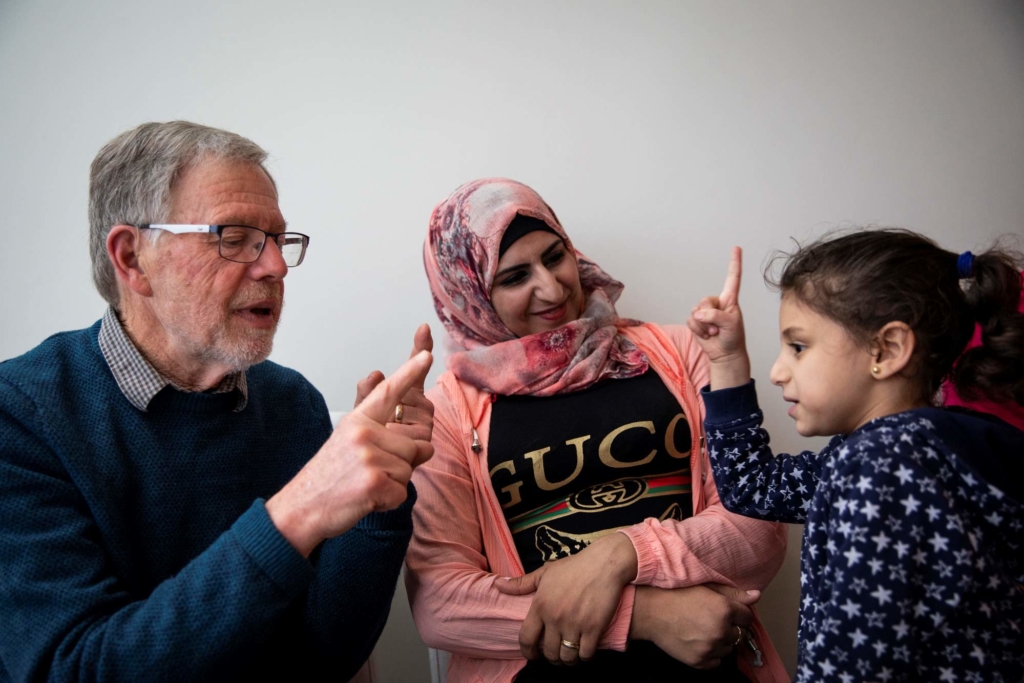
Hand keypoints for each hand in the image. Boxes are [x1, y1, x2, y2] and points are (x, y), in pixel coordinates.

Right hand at [267, 349, 433, 556]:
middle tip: (369, 472)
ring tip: (366, 485)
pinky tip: (367, 499)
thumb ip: (387, 438)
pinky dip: (389, 501)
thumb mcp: (352, 444)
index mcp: (359, 420)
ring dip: (394, 484)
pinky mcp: (374, 482)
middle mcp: (364, 433)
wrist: (303, 506)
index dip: (410, 372)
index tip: (427, 354)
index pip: (389, 392)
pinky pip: (402, 492)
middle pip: (414, 445)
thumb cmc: (331, 474)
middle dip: (402, 464)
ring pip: (409, 470)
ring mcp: (369, 457)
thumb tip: (425, 445)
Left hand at [354, 324, 434, 443]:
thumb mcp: (361, 413)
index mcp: (408, 394)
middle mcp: (422, 407)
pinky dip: (398, 448)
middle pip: (411, 402)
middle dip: (391, 416)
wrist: (366, 468)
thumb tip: (375, 373)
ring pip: (413, 424)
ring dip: (392, 436)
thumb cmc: (366, 439)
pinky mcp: (426, 446)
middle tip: (381, 428)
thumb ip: (366, 394)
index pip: (416, 370)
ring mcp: (426, 426)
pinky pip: (415, 443)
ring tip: (382, 444)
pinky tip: (389, 454)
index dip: (420, 347)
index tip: (422, 328)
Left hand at [494, 532, 637, 664]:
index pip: (526, 638)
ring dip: (568, 660)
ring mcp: (574, 624)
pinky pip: (585, 654)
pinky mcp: (594, 628)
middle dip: (551, 657)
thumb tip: (497, 584)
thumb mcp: (545, 572)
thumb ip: (520, 583)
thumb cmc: (574, 567)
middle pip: (548, 652)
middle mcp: (555, 617)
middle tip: (556, 654)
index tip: (533, 655)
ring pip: (566, 657)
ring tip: (570, 655)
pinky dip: (584, 656)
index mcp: (540, 605)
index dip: (527, 652)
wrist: (604, 563)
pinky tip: (584, 650)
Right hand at [629, 584, 758, 668]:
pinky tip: (697, 641)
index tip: (727, 612)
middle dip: (729, 627)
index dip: (738, 613)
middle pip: (739, 634)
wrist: (650, 612)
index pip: (747, 617)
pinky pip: (716, 662)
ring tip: (702, 630)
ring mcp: (710, 649)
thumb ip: (733, 593)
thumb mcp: (706, 587)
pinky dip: (710, 654)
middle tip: (711, 619)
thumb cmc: (676, 594)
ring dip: (720, 641)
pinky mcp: (700, 662)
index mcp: (725, 609)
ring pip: (727, 648)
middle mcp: (721, 631)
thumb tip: (756, 596)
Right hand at [686, 246, 750, 387]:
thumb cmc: (733, 338)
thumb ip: (716, 316)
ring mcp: (705, 312)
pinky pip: (690, 320)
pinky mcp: (696, 321)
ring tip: (714, 332)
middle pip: (705, 300)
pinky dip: (697, 330)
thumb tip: (698, 313)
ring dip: (703, 325)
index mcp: (730, 300)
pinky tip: (706, 335)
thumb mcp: (731, 325)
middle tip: (717, 328)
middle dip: (709, 315)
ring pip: (696, 311)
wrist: (724, 355)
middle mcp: (717, 303)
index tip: (736, 248)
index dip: (734, 263)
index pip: (733, 278)